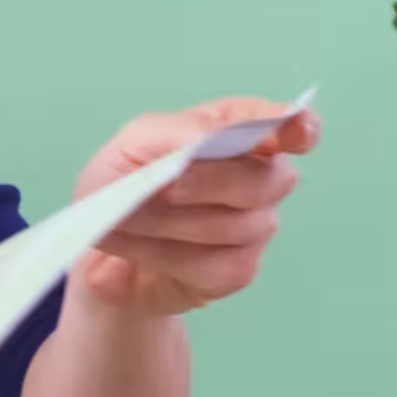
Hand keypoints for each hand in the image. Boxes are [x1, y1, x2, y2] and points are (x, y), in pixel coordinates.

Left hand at [72, 97, 320, 319]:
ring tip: (129, 218)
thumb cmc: (124, 179)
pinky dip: (168, 254)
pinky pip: (219, 265)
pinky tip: (140, 247)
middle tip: (166, 187)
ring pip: (240, 226)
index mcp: (238, 131)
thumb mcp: (134, 142)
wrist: (99, 242)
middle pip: (266, 180)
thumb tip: (205, 140)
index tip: (296, 132)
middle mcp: (259, 177)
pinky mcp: (238, 270)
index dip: (297, 129)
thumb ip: (175, 131)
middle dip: (212, 182)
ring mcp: (255, 226)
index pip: (288, 126)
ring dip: (174, 222)